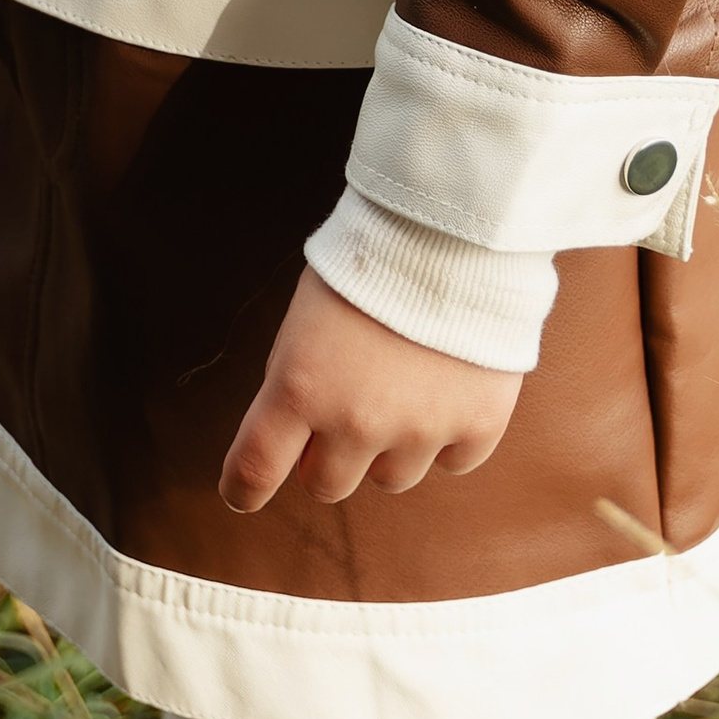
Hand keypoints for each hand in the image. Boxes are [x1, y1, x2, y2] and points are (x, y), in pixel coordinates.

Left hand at [219, 267, 519, 513]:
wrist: (454, 226)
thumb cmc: (369, 259)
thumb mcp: (305, 315)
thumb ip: (297, 381)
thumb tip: (295, 434)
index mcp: (300, 389)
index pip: (254, 470)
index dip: (242, 489)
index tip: (242, 493)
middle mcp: (356, 422)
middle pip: (327, 485)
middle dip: (328, 455)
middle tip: (346, 409)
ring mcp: (420, 430)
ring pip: (392, 479)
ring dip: (390, 446)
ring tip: (406, 386)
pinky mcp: (477, 425)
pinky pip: (454, 462)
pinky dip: (448, 435)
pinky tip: (449, 388)